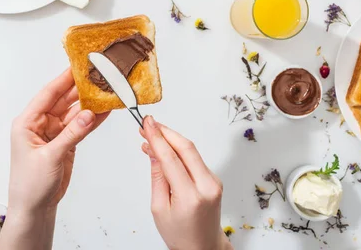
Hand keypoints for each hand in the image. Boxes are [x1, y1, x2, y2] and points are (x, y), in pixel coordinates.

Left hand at [0, 69, 107, 249]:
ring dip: (89, 103)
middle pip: (63, 100)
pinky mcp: (66, 143)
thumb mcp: (50, 157)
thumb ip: (71, 134)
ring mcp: (54, 133)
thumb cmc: (30, 185)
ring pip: (75, 112)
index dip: (63, 79)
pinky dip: (93, 120)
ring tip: (107, 90)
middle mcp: (40, 124)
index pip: (48, 94)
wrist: (35, 209)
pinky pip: (81, 126)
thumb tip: (90, 113)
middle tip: (98, 74)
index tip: (78, 65)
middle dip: (80, 88)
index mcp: (27, 122)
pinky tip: (106, 110)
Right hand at [141, 116, 231, 249]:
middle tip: (147, 124)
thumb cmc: (180, 235)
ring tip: (150, 136)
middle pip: (186, 148)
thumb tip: (153, 151)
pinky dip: (178, 150)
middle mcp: (207, 186)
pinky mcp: (214, 179)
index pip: (171, 159)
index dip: (157, 138)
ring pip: (191, 151)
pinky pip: (194, 158)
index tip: (146, 124)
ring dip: (170, 140)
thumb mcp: (159, 209)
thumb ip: (157, 178)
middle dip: (165, 132)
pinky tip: (164, 149)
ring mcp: (214, 181)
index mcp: (191, 197)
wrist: (204, 247)